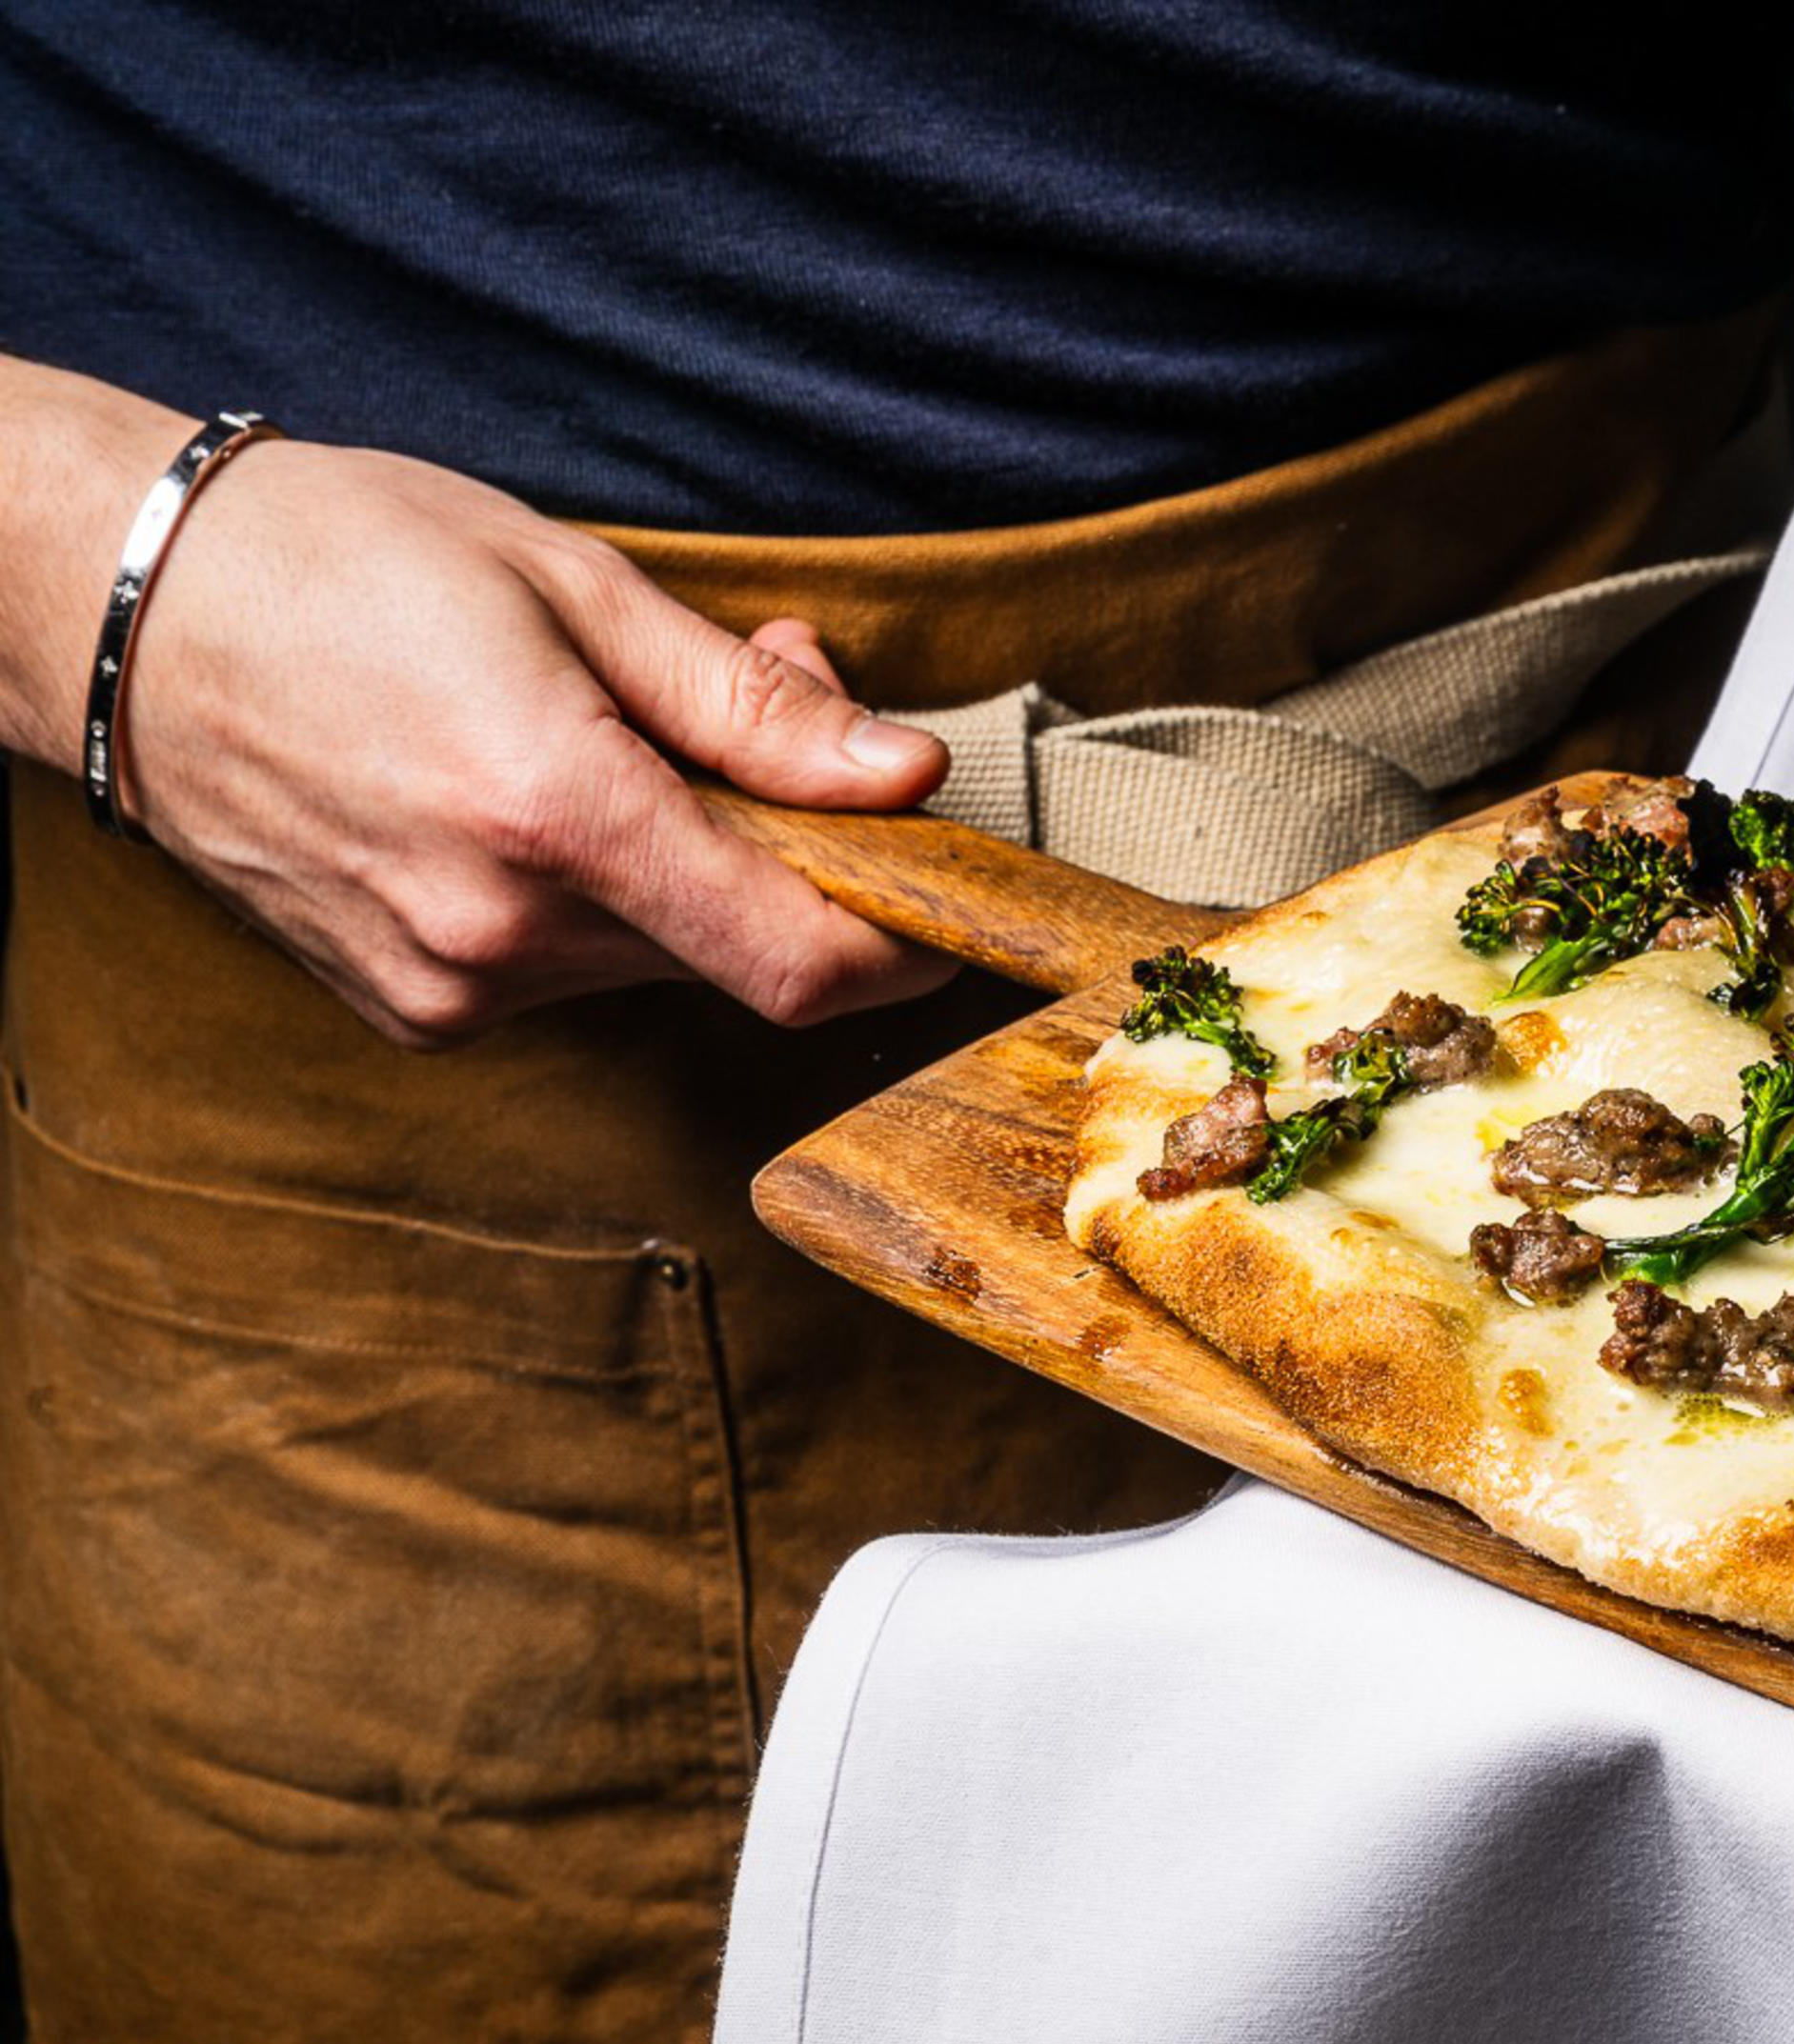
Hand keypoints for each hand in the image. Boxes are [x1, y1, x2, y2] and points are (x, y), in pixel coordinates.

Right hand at [103, 434, 958, 1046]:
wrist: (116, 611)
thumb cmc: (337, 561)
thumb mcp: (572, 589)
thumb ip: (750, 706)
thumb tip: (903, 774)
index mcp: (556, 818)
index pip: (805, 959)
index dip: (909, 938)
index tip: (953, 886)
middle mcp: (500, 934)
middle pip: (742, 951)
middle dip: (794, 851)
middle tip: (778, 711)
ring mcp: (447, 987)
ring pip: (660, 959)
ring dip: (695, 867)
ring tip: (626, 734)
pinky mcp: (411, 1008)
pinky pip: (572, 971)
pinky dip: (603, 898)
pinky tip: (541, 796)